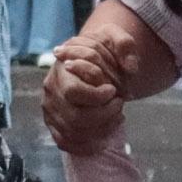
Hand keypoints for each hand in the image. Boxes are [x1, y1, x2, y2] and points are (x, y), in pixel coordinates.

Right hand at [40, 36, 128, 154]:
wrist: (89, 60)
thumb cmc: (102, 49)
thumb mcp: (114, 36)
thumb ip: (124, 44)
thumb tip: (131, 68)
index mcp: (61, 69)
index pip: (73, 91)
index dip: (96, 96)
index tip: (112, 90)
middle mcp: (51, 92)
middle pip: (75, 117)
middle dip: (104, 115)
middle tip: (119, 104)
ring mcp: (51, 111)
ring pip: (73, 133)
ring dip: (101, 129)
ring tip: (117, 117)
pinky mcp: (54, 126)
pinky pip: (67, 143)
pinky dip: (88, 144)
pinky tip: (106, 135)